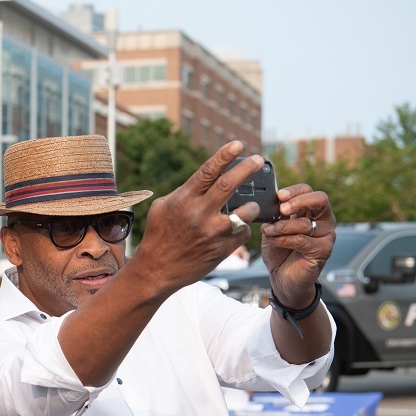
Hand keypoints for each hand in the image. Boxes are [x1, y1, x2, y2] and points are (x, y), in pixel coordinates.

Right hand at [134, 141, 260, 291]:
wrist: (157, 270)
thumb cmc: (159, 236)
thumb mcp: (162, 208)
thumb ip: (184, 192)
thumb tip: (204, 181)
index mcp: (183, 200)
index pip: (207, 172)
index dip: (224, 155)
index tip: (238, 144)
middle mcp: (199, 214)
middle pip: (230, 184)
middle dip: (247, 169)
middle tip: (258, 160)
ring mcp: (212, 232)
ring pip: (245, 211)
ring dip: (250, 206)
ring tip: (249, 206)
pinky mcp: (222, 249)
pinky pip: (243, 232)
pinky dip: (242, 228)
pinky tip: (235, 230)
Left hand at [260, 185, 335, 307]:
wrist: (282, 278)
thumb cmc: (279, 252)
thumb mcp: (272, 230)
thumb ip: (275, 217)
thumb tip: (271, 205)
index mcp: (311, 211)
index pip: (308, 191)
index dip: (295, 191)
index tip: (279, 195)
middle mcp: (323, 220)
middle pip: (320, 199)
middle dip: (298, 201)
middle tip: (281, 208)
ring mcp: (326, 236)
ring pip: (305, 223)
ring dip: (283, 226)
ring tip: (269, 231)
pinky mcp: (323, 251)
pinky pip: (303, 240)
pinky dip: (285, 239)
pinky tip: (274, 241)